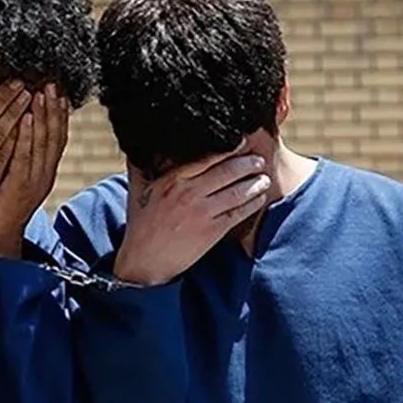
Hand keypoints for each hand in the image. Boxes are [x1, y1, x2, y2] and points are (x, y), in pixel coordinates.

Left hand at [0, 83, 71, 257]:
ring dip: (43, 116)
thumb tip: (15, 125)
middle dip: (53, 108)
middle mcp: (43, 173)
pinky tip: (26, 119)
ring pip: (43, 143)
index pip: (55, 136)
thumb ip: (16, 152)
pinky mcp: (19, 187)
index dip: (57, 113)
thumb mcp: (12, 174)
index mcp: (43, 170)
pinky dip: (27, 137)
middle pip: (54, 135)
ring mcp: (34, 180)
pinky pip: (25, 158)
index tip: (55, 91)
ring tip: (40, 93)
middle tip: (50, 85)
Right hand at [114, 142, 271, 285]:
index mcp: (173, 179)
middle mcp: (189, 192)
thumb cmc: (141, 223)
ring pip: (237, 192)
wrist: (145, 260)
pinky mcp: (211, 231)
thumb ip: (141, 164)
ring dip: (255, 183)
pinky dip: (252, 203)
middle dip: (248, 163)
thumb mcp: (138, 189)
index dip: (229, 148)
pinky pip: (238, 213)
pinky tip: (259, 198)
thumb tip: (142, 142)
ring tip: (264, 177)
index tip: (241, 141)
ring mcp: (202, 212)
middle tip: (259, 159)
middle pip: (228, 171)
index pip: (208, 157)